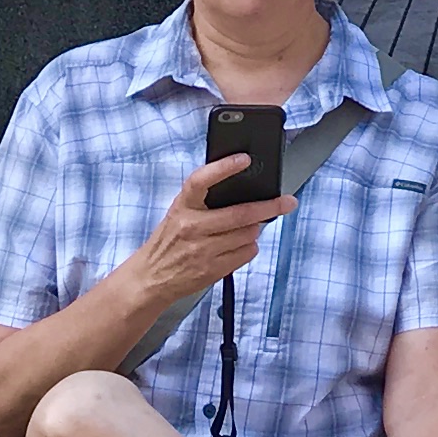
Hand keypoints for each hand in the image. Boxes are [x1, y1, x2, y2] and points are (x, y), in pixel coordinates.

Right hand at [131, 157, 291, 321]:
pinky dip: (249, 247)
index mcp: (182, 206)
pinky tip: (240, 245)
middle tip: (287, 201)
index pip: (201, 180)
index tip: (244, 159)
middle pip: (240, 213)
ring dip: (255, 229)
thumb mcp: (179, 213)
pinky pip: (246, 253)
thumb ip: (204, 200)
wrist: (151, 277)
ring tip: (249, 227)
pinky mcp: (211, 270)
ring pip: (247, 234)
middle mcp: (191, 227)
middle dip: (270, 207)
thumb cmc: (169, 240)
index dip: (223, 167)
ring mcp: (201, 250)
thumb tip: (242, 186)